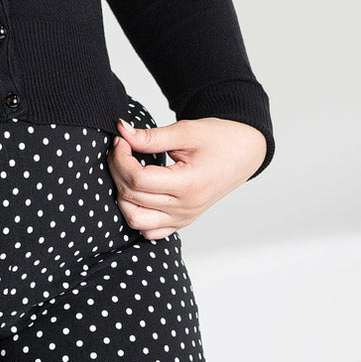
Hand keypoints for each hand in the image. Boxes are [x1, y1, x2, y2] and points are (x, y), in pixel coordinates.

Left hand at [107, 115, 267, 239]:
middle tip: (122, 147)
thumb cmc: (219, 140)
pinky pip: (149, 231)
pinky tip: (137, 190)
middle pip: (132, 197)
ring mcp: (183, 218)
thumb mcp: (185, 131)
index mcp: (188, 185)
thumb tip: (121, 130)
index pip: (138, 180)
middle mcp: (185, 208)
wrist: (243, 153)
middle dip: (117, 169)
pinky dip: (136, 213)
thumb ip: (151, 136)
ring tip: (126, 169)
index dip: (120, 158)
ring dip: (122, 194)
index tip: (121, 140)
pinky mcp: (182, 222)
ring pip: (135, 219)